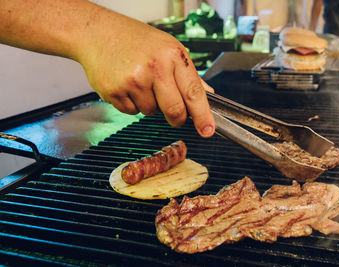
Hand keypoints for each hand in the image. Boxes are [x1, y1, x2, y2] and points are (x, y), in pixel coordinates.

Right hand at [76, 15, 214, 136]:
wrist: (98, 32)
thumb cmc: (136, 40)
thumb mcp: (169, 48)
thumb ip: (189, 74)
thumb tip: (207, 94)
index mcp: (172, 56)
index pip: (194, 92)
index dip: (202, 115)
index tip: (207, 130)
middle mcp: (154, 67)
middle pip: (175, 110)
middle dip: (177, 118)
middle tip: (174, 114)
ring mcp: (133, 80)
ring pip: (151, 113)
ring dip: (150, 105)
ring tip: (140, 82)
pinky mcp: (115, 91)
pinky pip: (132, 112)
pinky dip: (131, 104)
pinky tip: (127, 85)